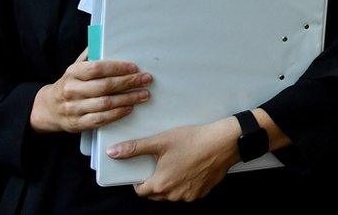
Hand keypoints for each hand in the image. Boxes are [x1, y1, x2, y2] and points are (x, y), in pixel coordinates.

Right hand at [30, 49, 151, 132]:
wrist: (48, 108)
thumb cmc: (70, 84)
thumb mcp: (76, 68)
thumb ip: (91, 56)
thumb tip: (106, 39)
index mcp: (72, 73)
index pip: (97, 68)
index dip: (117, 68)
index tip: (135, 67)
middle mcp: (71, 90)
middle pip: (104, 86)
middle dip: (128, 82)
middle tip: (146, 80)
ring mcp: (73, 108)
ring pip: (105, 103)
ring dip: (127, 99)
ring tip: (144, 95)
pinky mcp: (77, 123)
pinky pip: (100, 119)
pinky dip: (117, 114)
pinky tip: (129, 108)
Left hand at [108, 117, 240, 201]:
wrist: (224, 142)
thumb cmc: (194, 141)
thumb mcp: (161, 141)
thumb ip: (135, 148)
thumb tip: (114, 152)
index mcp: (160, 184)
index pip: (141, 191)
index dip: (139, 181)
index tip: (144, 171)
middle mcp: (174, 194)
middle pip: (156, 194)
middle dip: (155, 183)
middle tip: (161, 165)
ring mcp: (189, 195)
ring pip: (172, 194)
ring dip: (171, 184)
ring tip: (178, 165)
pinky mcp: (202, 192)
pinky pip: (188, 192)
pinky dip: (186, 184)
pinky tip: (191, 169)